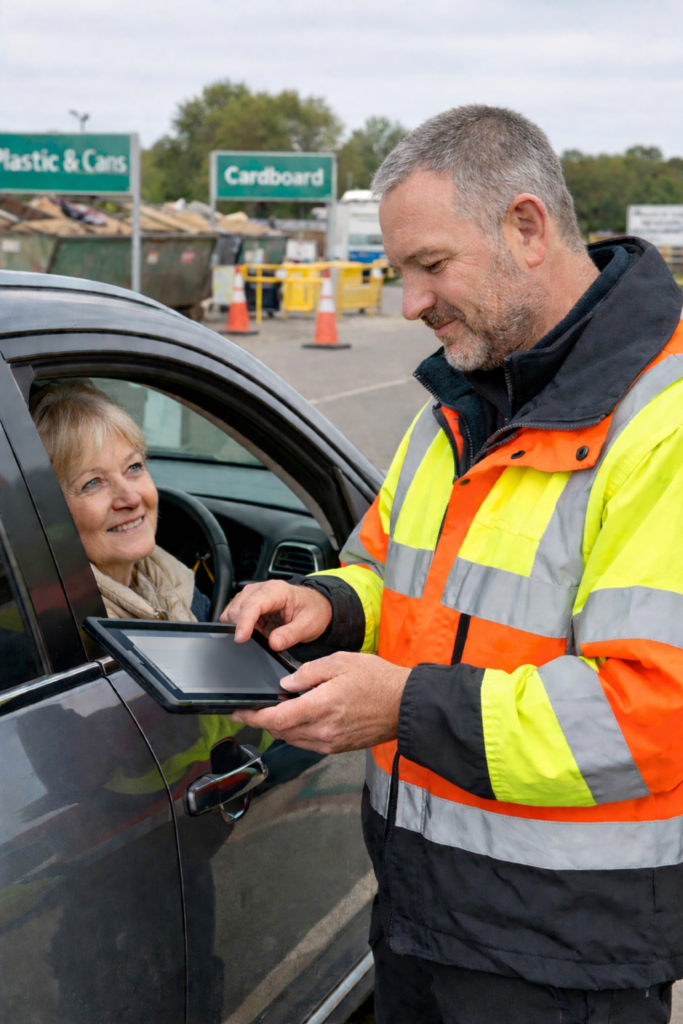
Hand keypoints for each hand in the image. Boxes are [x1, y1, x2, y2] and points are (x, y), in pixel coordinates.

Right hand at [220, 579, 331, 650]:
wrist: (315, 606)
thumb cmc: (312, 611)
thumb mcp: (308, 626)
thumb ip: (291, 635)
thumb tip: (273, 643)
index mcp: (277, 591)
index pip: (253, 604)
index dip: (244, 622)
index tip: (240, 638)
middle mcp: (261, 589)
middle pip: (237, 608)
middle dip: (240, 626)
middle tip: (256, 640)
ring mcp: (253, 596)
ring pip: (231, 612)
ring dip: (238, 626)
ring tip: (259, 634)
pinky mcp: (249, 604)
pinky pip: (234, 616)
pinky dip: (239, 626)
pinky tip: (254, 632)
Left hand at [232, 652, 410, 752]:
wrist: (406, 705)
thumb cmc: (378, 680)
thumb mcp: (341, 662)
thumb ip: (308, 673)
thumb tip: (286, 684)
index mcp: (321, 707)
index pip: (276, 718)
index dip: (253, 717)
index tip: (239, 712)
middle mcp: (323, 731)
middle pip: (280, 732)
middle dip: (262, 721)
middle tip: (253, 708)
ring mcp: (331, 742)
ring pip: (292, 739)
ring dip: (279, 727)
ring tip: (277, 710)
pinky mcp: (338, 747)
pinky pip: (308, 743)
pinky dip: (296, 732)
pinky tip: (300, 717)